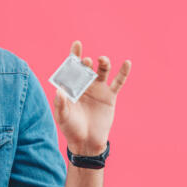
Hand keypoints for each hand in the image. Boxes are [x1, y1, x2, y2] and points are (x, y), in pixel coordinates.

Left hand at [53, 40, 130, 155]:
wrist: (87, 142)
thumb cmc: (71, 128)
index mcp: (72, 86)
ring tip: (102, 60)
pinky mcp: (110, 96)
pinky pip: (118, 82)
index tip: (77, 44)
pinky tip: (127, 63)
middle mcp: (85, 85)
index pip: (72, 67)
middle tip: (86, 62)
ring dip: (103, 64)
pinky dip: (123, 72)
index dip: (75, 55)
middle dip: (86, 63)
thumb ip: (60, 104)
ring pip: (102, 71)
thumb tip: (59, 91)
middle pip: (87, 68)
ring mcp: (98, 89)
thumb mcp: (63, 117)